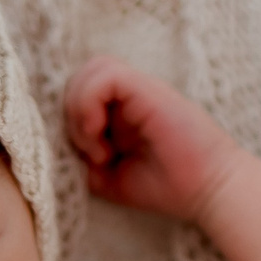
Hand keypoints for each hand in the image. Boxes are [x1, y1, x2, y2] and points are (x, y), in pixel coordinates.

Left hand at [62, 54, 242, 221]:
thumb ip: (81, 159)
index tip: (86, 158)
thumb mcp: (108, 179)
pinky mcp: (147, 88)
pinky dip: (90, 104)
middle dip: (71, 115)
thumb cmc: (165, 187)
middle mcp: (128, 96)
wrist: (207, 190)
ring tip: (95, 143)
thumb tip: (53, 146)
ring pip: (88, 70)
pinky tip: (99, 135)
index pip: (78, 93)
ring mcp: (139, 89)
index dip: (70, 121)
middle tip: (90, 152)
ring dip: (79, 109)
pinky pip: (104, 75)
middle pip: (78, 78)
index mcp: (120, 111)